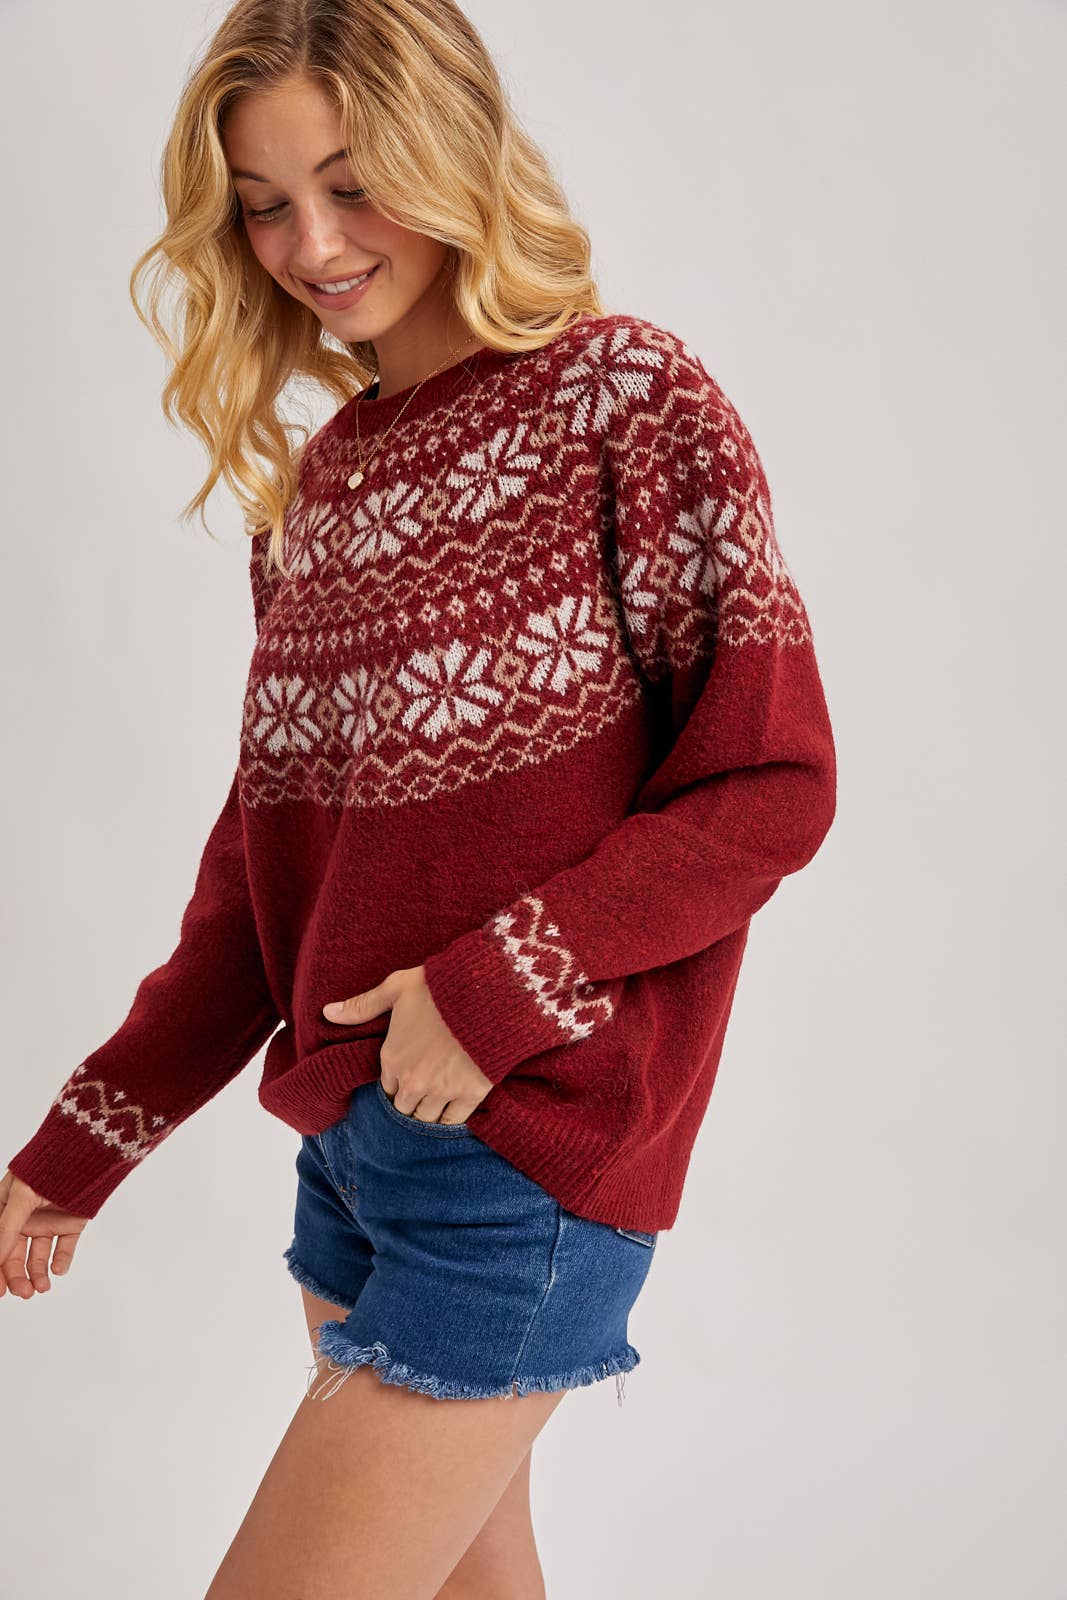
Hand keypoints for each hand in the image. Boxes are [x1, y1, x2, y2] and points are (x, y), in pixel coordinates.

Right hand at [0, 1169, 89, 1298]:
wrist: (87, 1152)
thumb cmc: (47, 1165)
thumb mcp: (21, 1195)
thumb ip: (6, 1227)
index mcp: (5, 1208)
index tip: (0, 1291)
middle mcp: (23, 1218)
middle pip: (15, 1255)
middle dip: (17, 1277)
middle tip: (25, 1292)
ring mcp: (47, 1221)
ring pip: (38, 1256)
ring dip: (37, 1273)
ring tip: (43, 1286)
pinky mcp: (70, 1224)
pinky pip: (64, 1247)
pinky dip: (61, 1260)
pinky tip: (59, 1269)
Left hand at [322, 964, 493, 1125]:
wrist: (484, 993)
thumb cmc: (439, 987)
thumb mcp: (397, 988)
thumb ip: (363, 1006)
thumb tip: (328, 1012)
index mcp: (392, 1058)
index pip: (386, 1088)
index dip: (396, 1082)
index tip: (407, 1074)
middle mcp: (412, 1081)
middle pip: (404, 1108)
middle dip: (410, 1100)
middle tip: (423, 1089)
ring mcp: (441, 1091)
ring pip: (426, 1119)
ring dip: (428, 1112)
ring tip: (437, 1101)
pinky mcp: (470, 1094)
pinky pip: (453, 1121)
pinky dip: (451, 1118)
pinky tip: (454, 1107)